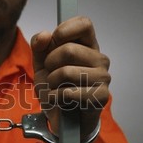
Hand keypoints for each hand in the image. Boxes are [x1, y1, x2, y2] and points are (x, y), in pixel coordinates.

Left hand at [31, 16, 110, 137]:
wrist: (61, 119)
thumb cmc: (55, 89)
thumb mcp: (41, 65)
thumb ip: (39, 47)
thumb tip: (45, 35)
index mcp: (87, 46)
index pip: (84, 24)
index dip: (64, 30)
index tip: (52, 41)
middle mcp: (99, 59)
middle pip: (68, 50)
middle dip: (49, 64)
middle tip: (50, 75)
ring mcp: (102, 77)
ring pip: (66, 72)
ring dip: (51, 84)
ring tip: (55, 89)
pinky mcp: (100, 96)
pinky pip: (69, 92)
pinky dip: (55, 97)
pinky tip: (59, 101)